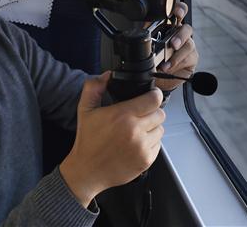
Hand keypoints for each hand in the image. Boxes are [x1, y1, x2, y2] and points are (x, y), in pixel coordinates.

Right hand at [59, 72, 164, 207]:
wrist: (87, 171)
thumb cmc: (87, 140)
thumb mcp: (85, 110)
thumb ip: (94, 87)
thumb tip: (106, 76)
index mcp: (122, 115)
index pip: (154, 99)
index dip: (154, 95)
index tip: (151, 96)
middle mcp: (135, 131)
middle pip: (160, 114)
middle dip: (152, 112)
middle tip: (140, 116)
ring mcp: (142, 147)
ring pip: (160, 129)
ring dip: (152, 128)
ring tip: (137, 131)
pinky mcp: (146, 160)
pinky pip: (158, 145)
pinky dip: (150, 143)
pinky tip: (136, 144)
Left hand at [155, 2, 198, 92]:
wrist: (159, 76)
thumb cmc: (155, 57)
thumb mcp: (150, 43)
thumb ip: (149, 34)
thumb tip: (142, 30)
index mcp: (171, 26)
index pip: (179, 12)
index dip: (180, 9)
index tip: (176, 12)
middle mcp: (181, 34)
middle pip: (187, 28)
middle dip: (181, 35)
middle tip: (173, 44)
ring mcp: (188, 46)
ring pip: (189, 44)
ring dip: (177, 54)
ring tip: (166, 62)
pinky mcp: (192, 58)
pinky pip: (189, 58)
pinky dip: (177, 63)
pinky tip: (168, 67)